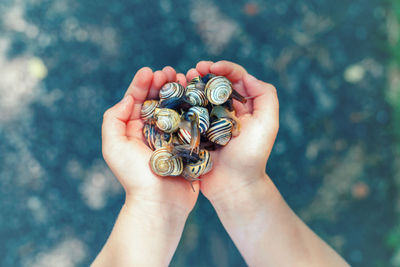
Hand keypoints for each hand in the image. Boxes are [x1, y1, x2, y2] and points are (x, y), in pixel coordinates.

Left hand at [102, 66, 198, 216]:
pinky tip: (197, 96)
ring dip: (179, 91)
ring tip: (184, 78)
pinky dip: (193, 106)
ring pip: (175, 107)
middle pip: (157, 100)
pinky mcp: (188, 143)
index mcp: (133, 129)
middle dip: (162, 84)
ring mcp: (171, 136)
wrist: (160, 203)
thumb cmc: (134, 176)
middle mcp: (152, 130)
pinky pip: (190, 120)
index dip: (142, 84)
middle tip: (170, 71)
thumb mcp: (113, 147)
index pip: (136, 100)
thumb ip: (113, 119)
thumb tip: (128, 99)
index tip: (149, 71)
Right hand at [186, 60, 278, 201]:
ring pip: (198, 97)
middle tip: (193, 70)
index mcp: (243, 107)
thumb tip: (245, 76)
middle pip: (214, 85)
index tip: (211, 66)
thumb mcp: (268, 123)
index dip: (224, 68)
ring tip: (182, 79)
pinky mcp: (195, 133)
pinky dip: (180, 103)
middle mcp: (225, 112)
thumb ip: (265, 95)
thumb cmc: (252, 155)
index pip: (235, 79)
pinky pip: (187, 114)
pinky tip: (174, 96)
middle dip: (203, 73)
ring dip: (190, 85)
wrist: (233, 185)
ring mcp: (208, 123)